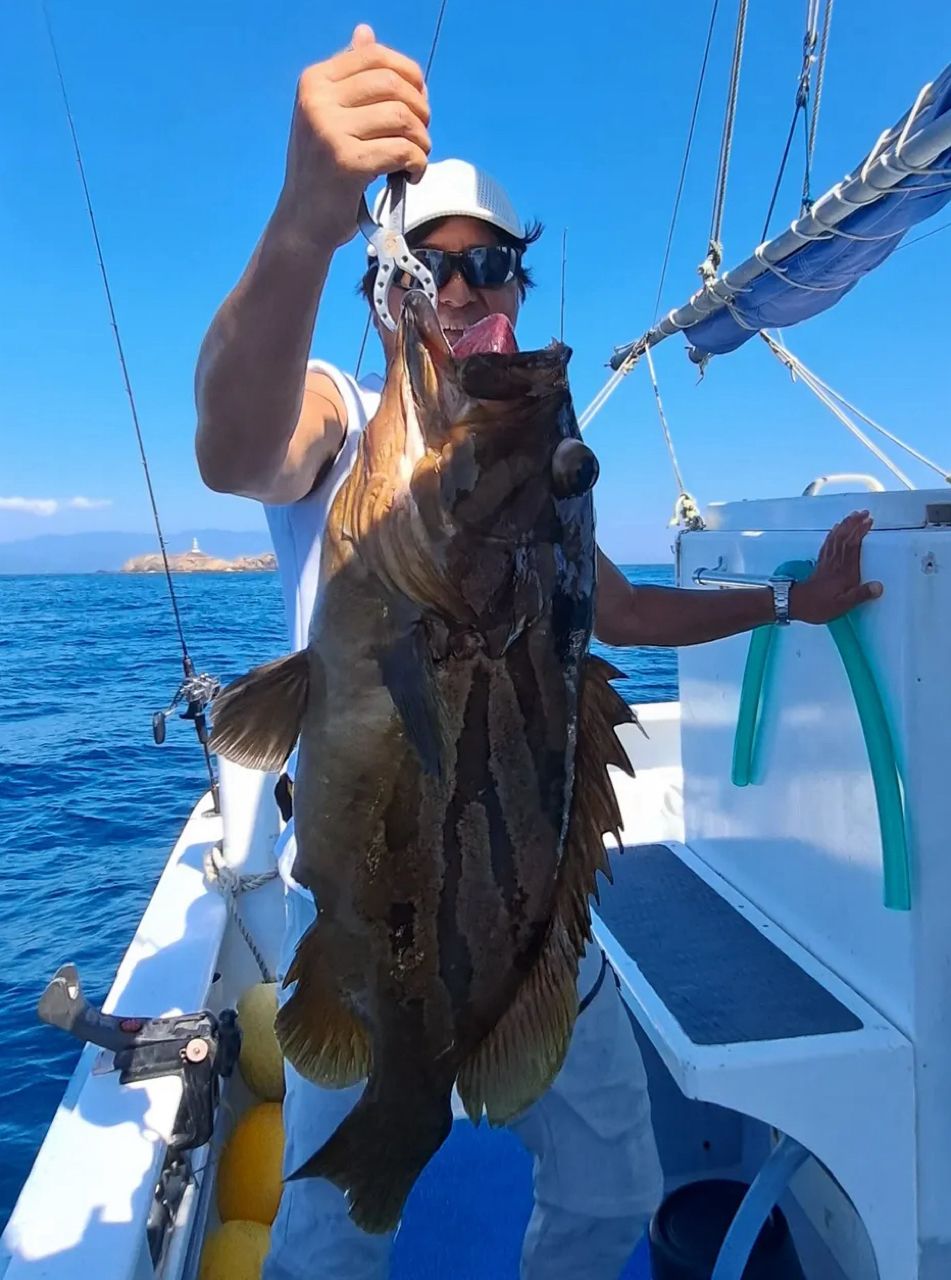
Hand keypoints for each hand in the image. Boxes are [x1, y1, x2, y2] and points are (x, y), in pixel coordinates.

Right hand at [278, 24, 430, 248]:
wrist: (302, 222)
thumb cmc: (323, 172)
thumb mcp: (330, 117)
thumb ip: (351, 79)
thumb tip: (365, 33)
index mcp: (314, 81)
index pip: (375, 56)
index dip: (410, 76)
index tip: (419, 104)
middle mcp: (317, 100)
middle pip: (393, 84)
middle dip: (420, 110)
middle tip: (420, 137)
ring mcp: (329, 131)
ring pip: (402, 117)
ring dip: (422, 141)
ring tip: (415, 159)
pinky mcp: (346, 162)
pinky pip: (402, 150)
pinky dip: (417, 164)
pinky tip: (411, 176)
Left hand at [789, 511, 883, 623]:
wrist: (795, 604)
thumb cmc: (820, 606)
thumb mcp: (842, 605)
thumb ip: (860, 595)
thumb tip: (879, 586)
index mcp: (844, 571)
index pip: (853, 546)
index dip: (860, 532)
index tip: (869, 521)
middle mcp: (835, 562)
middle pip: (844, 537)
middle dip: (854, 523)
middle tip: (864, 512)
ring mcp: (826, 561)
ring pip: (836, 538)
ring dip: (844, 525)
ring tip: (853, 515)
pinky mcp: (820, 563)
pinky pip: (827, 544)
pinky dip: (832, 534)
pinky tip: (835, 528)